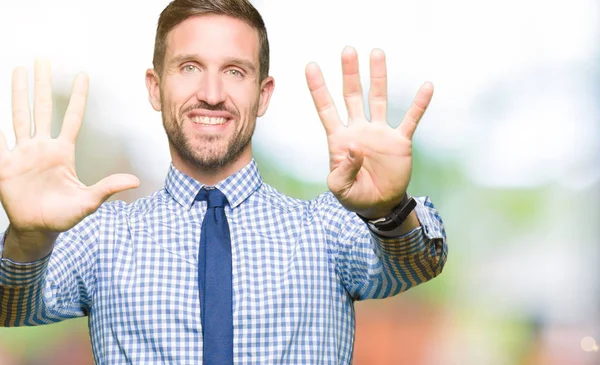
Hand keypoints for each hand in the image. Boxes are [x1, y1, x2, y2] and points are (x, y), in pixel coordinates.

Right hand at [0, 60, 138, 238]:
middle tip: (42, 61)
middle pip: (42, 109)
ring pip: (19, 117)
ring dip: (18, 94)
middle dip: (42, 86)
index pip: (72, 118)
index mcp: (62, 152)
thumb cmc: (64, 215)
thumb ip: (108, 188)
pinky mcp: (5, 166)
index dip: (78, 97)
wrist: (38, 229)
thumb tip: (134, 181)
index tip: (83, 75)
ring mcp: (22, 154)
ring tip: (19, 70)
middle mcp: (42, 147)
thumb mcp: (88, 201)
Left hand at [305, 47, 432, 218]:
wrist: (380, 205)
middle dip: (349, 73)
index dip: (318, 88)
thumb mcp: (340, 188)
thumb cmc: (354, 196)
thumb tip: (353, 148)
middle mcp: (359, 129)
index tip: (311, 66)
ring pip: (378, 98)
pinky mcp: (399, 141)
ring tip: (376, 53)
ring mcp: (380, 132)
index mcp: (340, 139)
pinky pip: (410, 119)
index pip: (326, 109)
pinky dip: (418, 104)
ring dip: (378, 77)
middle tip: (348, 50)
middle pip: (352, 95)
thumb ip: (343, 170)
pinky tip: (426, 87)